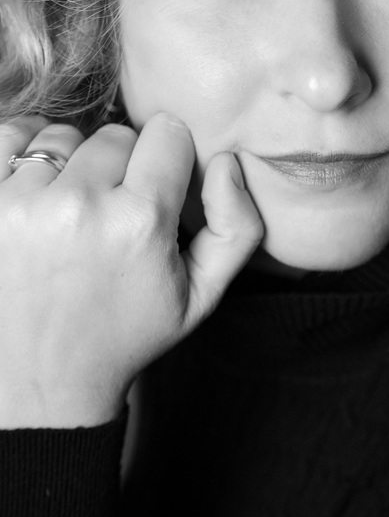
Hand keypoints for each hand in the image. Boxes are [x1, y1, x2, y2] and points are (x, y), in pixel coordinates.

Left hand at [0, 113, 262, 427]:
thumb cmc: (124, 334)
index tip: (156, 188)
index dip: (167, 159)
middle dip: (119, 165)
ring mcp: (20, 204)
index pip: (166, 133)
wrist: (41, 384)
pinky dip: (22, 154)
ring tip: (69, 212)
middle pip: (115, 134)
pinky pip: (8, 136)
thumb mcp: (202, 296)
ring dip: (69, 165)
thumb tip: (226, 160)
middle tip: (111, 213)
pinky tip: (34, 190)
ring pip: (62, 137)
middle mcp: (79, 206)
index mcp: (140, 223)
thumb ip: (237, 225)